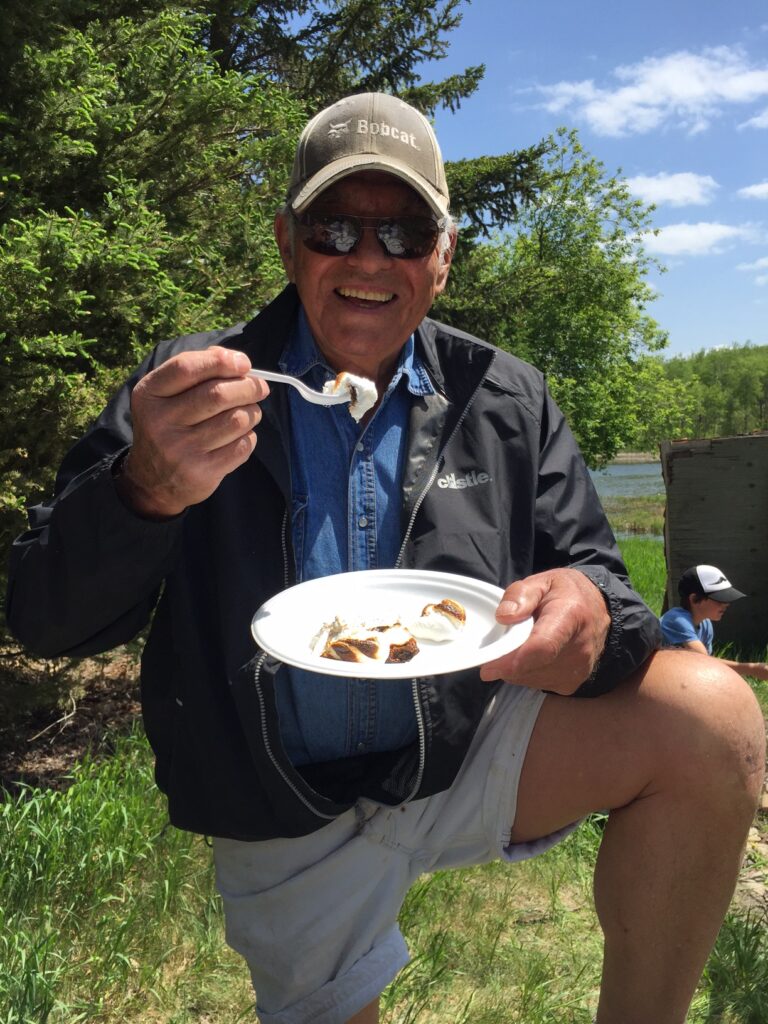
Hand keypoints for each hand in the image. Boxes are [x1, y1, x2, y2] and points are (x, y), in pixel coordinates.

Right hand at [116, 347, 268, 517]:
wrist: (152, 482)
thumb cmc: (168, 427)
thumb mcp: (165, 395)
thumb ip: (196, 370)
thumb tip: (237, 360)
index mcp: (149, 394)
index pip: (186, 367)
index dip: (221, 361)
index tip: (243, 363)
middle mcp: (161, 421)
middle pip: (218, 394)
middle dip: (248, 387)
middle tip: (259, 388)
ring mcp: (181, 449)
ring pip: (236, 420)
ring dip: (252, 412)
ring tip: (250, 412)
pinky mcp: (201, 472)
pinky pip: (242, 446)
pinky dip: (249, 436)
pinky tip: (240, 435)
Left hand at [479, 568, 610, 693]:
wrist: (598, 609)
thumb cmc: (566, 593)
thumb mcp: (542, 582)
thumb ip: (521, 595)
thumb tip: (504, 617)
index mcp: (570, 616)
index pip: (542, 647)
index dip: (512, 661)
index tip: (487, 667)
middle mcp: (579, 648)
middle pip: (530, 666)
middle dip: (505, 660)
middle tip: (499, 642)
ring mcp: (578, 670)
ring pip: (529, 678)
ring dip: (515, 666)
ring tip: (521, 643)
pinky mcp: (572, 684)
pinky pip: (536, 683)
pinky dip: (525, 672)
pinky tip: (531, 655)